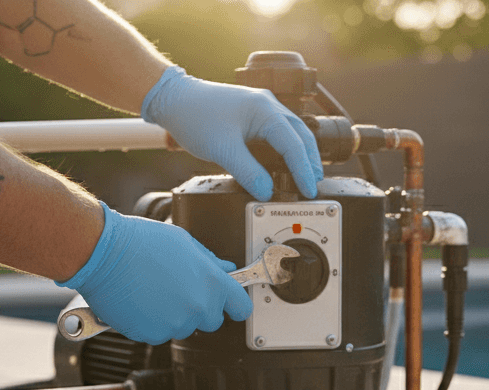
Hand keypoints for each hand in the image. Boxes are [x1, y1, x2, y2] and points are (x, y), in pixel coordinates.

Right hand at [58, 203, 252, 345]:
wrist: (103, 253)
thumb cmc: (140, 242)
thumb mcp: (183, 242)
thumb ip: (209, 261)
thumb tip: (226, 270)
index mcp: (212, 284)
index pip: (241, 307)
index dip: (236, 305)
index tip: (232, 304)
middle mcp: (197, 308)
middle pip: (211, 321)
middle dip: (199, 308)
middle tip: (178, 289)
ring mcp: (174, 324)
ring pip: (182, 327)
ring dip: (173, 315)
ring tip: (153, 290)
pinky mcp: (151, 335)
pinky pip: (158, 333)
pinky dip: (150, 322)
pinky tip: (140, 300)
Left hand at [141, 66, 321, 200]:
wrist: (173, 98)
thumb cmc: (195, 116)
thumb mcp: (222, 150)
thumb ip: (248, 173)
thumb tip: (267, 192)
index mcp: (265, 110)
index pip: (293, 144)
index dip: (303, 170)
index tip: (308, 190)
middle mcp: (268, 104)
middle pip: (301, 135)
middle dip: (309, 161)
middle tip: (314, 184)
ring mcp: (261, 106)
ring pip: (292, 131)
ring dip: (300, 153)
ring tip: (306, 175)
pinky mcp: (252, 112)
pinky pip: (278, 130)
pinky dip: (286, 147)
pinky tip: (285, 161)